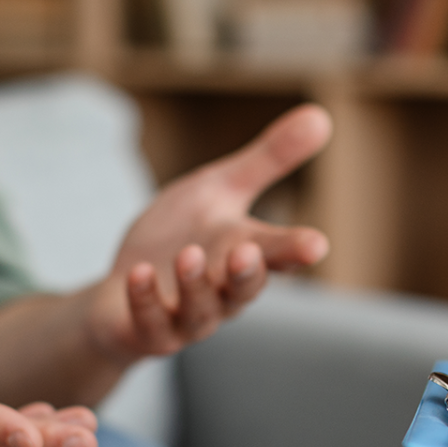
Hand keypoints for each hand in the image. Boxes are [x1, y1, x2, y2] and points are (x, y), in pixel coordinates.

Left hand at [85, 103, 331, 361]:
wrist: (126, 285)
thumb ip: (269, 159)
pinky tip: (139, 273)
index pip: (278, 254)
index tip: (315, 245)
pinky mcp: (150, 330)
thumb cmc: (181, 235)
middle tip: (250, 251)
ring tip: (190, 255)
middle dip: (248, 273)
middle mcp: (223, 291)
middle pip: (244, 288)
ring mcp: (188, 317)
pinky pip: (150, 321)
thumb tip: (321, 115)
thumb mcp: (221, 188)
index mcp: (245, 254)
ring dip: (196, 284)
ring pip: (201, 310)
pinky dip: (145, 299)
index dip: (296, 251)